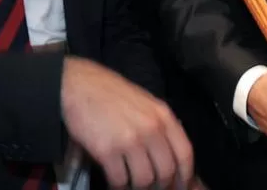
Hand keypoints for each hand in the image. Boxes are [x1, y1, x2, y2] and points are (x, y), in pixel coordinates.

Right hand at [60, 57, 193, 189]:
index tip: (182, 187)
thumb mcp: (147, 104)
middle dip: (162, 185)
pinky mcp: (107, 150)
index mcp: (164, 116)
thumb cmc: (114, 95)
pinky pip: (120, 180)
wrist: (80, 86)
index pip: (185, 153)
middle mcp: (151, 128)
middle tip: (153, 188)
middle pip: (166, 171)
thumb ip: (161, 127)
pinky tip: (116, 182)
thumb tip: (171, 157)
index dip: (185, 175)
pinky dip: (118, 186)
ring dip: (138, 188)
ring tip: (132, 185)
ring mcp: (130, 140)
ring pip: (145, 180)